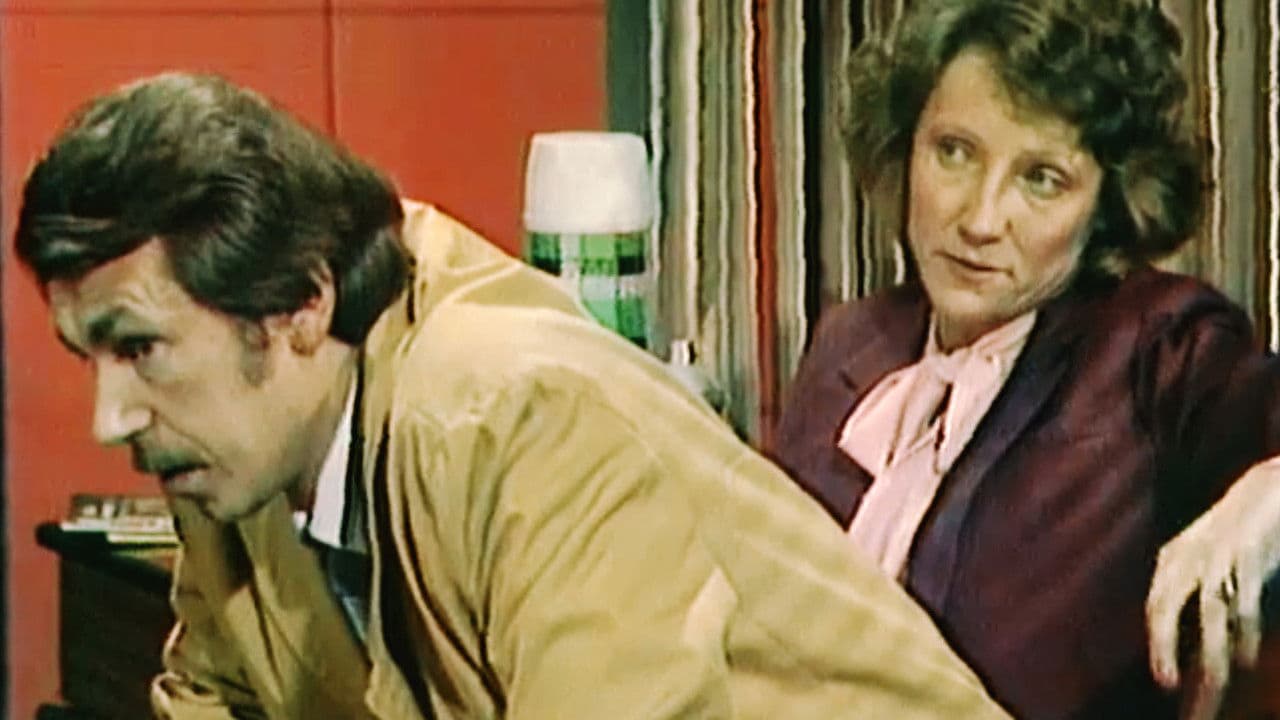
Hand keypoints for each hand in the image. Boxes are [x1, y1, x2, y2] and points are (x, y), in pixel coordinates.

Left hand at [1146, 459, 1279, 718]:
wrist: (1269, 484)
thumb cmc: (1241, 528)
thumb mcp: (1213, 559)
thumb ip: (1204, 594)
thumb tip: (1209, 640)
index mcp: (1174, 558)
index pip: (1157, 605)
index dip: (1159, 643)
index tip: (1166, 682)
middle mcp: (1187, 554)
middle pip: (1165, 606)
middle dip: (1165, 647)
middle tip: (1169, 683)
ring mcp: (1215, 551)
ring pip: (1206, 608)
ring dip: (1211, 648)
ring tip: (1214, 682)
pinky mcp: (1246, 550)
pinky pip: (1241, 596)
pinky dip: (1244, 628)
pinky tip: (1245, 656)